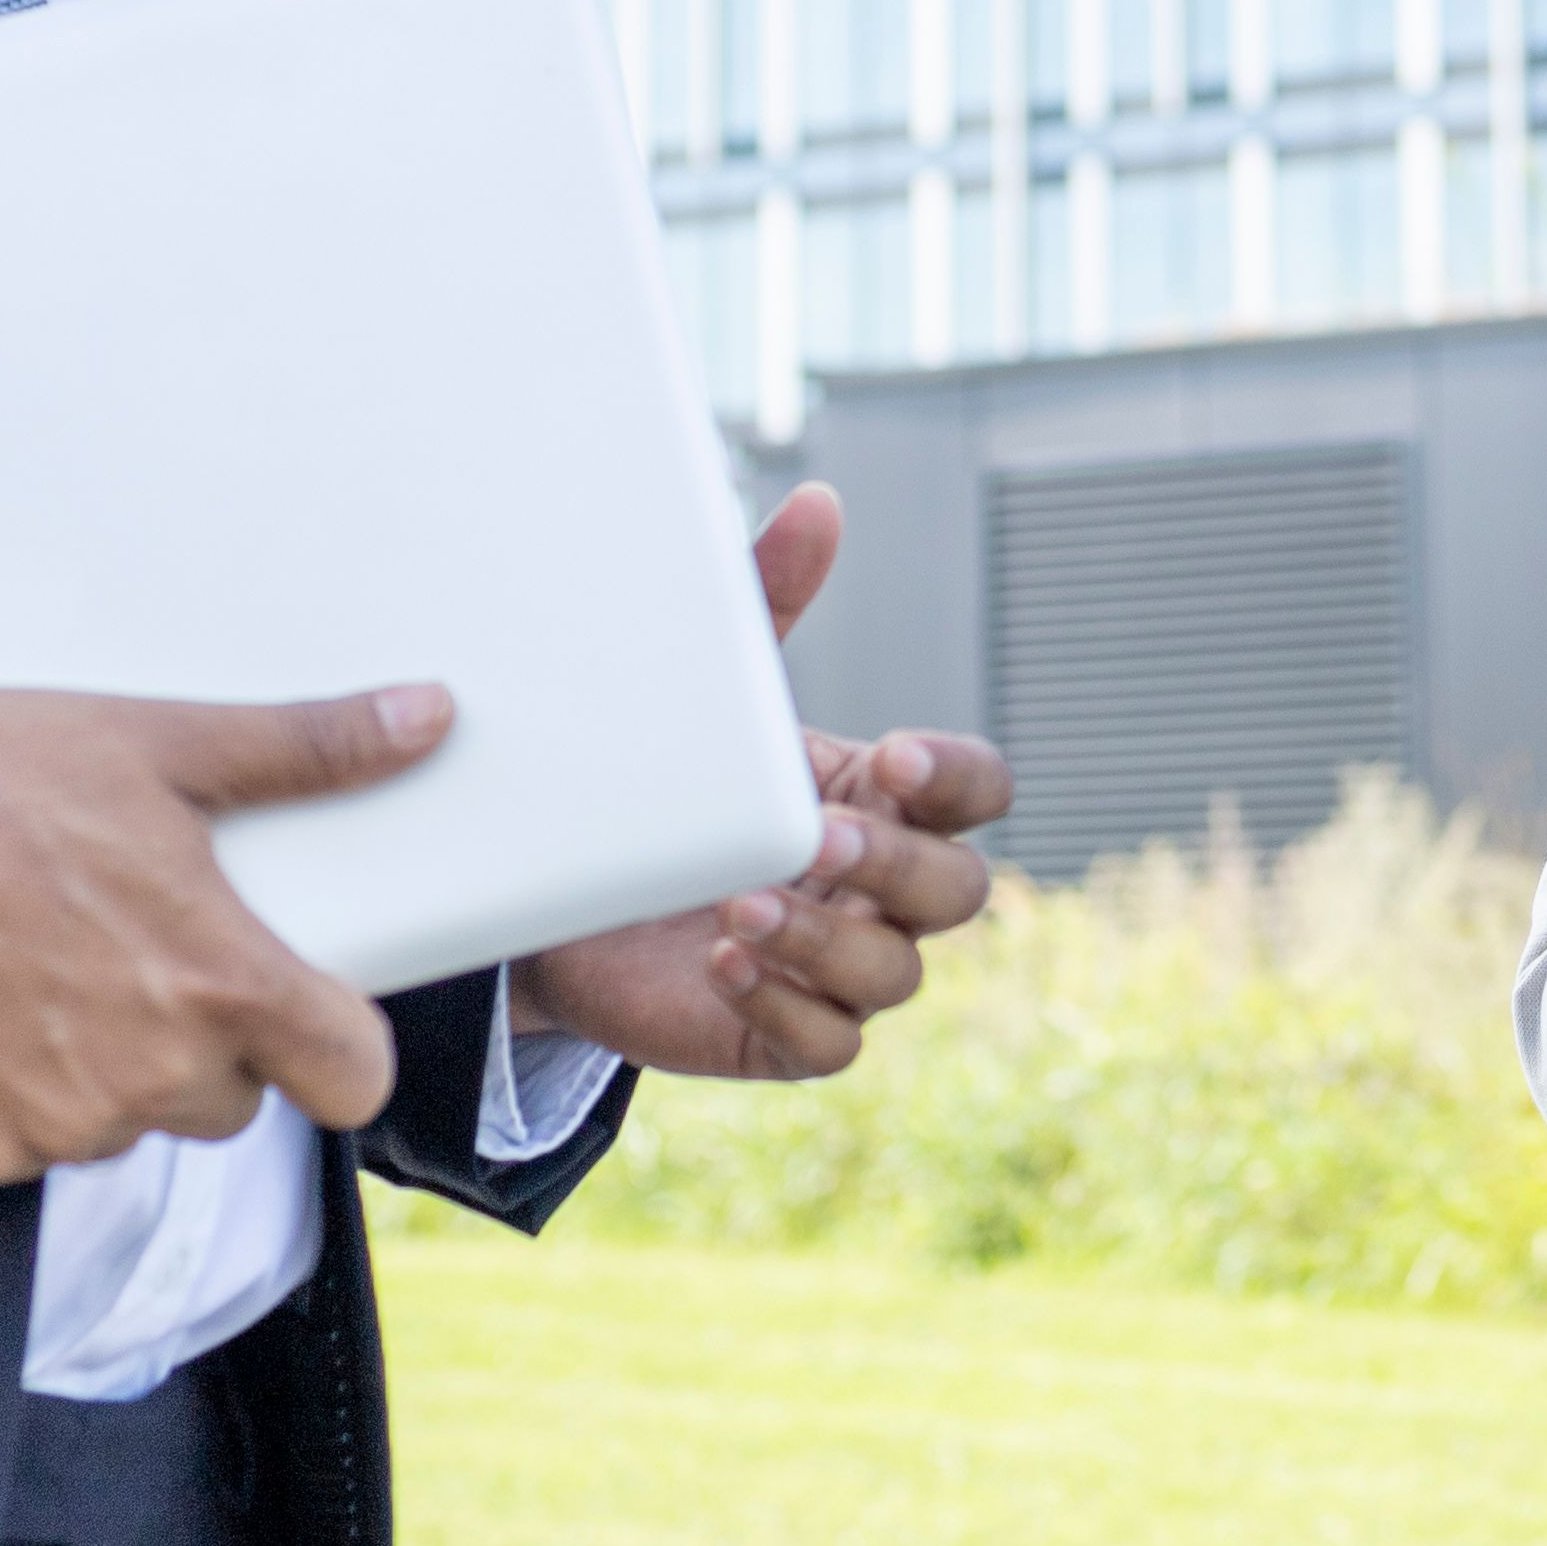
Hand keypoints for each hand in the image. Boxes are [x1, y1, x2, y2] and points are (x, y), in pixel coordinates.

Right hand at [0, 683, 452, 1186]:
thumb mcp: (154, 744)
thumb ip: (304, 750)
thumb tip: (424, 717)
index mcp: (219, 985)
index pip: (354, 1077)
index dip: (336, 1046)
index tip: (303, 1013)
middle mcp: (150, 1079)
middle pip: (228, 1100)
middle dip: (197, 1041)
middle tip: (124, 950)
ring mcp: (54, 1130)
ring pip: (122, 1123)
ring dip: (99, 1069)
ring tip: (32, 966)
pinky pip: (19, 1145)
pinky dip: (3, 1096)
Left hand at [516, 485, 1016, 1082]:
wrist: (566, 904)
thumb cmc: (670, 791)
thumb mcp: (715, 700)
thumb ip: (765, 600)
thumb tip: (818, 502)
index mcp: (886, 798)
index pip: (979, 791)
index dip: (958, 778)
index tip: (894, 754)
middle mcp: (885, 889)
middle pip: (961, 889)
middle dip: (895, 864)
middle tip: (815, 838)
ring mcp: (846, 969)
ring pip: (896, 972)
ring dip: (826, 940)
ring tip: (739, 906)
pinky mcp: (790, 1036)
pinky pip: (830, 1043)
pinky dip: (784, 1005)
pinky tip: (723, 962)